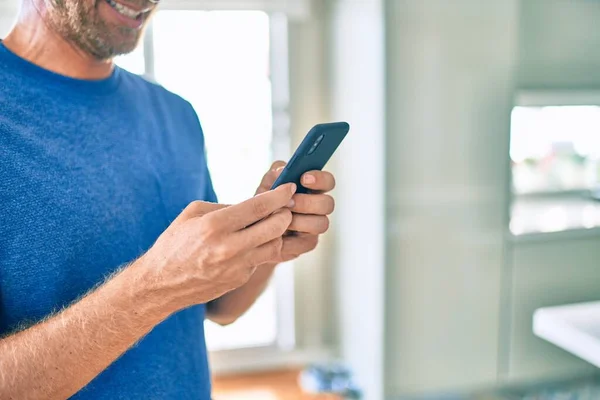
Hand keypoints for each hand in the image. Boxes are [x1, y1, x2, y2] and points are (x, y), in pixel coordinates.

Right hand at [140, 184, 296, 308]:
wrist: (161, 284)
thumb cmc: (175, 243)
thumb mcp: (193, 214)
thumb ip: (226, 207)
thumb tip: (254, 205)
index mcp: (215, 225)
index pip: (259, 206)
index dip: (279, 195)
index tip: (289, 188)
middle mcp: (229, 247)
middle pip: (275, 226)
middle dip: (285, 213)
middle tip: (285, 206)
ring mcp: (237, 266)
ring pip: (275, 245)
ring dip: (278, 232)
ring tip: (271, 223)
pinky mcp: (240, 279)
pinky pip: (260, 259)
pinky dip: (261, 247)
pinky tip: (253, 241)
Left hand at [256, 161, 335, 261]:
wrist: (254, 230)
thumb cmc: (263, 203)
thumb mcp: (266, 185)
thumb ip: (275, 175)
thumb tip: (283, 171)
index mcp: (313, 188)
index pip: (328, 181)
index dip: (320, 179)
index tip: (304, 178)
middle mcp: (318, 207)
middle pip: (328, 204)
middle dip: (307, 202)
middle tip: (288, 202)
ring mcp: (315, 226)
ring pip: (321, 223)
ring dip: (299, 220)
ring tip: (279, 219)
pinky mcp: (308, 243)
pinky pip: (308, 242)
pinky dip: (292, 239)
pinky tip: (278, 235)